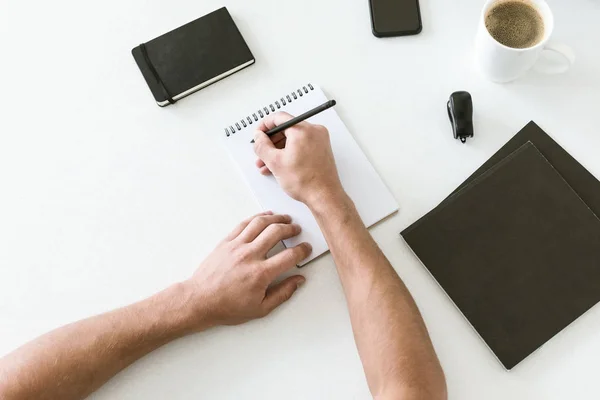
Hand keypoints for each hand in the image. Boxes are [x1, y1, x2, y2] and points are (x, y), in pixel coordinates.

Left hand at [184, 212, 311, 329]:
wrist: (200, 300)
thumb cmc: (227, 307)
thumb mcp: (261, 308)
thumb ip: (283, 293)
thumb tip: (298, 281)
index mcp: (260, 274)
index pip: (289, 256)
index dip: (302, 250)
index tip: (305, 249)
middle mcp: (249, 256)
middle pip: (276, 232)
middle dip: (291, 229)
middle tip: (296, 230)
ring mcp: (236, 246)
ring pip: (260, 223)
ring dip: (276, 218)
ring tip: (285, 219)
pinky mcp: (226, 242)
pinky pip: (244, 224)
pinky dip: (257, 217)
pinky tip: (265, 217)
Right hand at [253, 112, 344, 207]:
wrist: (324, 196)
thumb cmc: (305, 181)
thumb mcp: (275, 162)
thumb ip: (262, 146)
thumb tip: (258, 137)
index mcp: (303, 130)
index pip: (279, 118)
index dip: (265, 125)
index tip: (258, 133)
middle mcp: (314, 131)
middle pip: (286, 129)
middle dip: (270, 141)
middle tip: (261, 151)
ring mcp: (319, 141)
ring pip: (292, 139)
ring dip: (278, 150)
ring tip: (267, 164)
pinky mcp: (321, 150)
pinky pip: (301, 146)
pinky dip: (289, 153)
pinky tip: (279, 166)